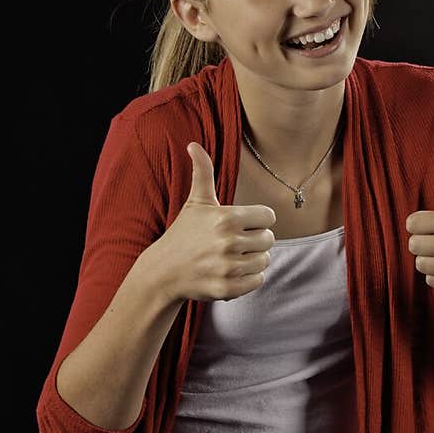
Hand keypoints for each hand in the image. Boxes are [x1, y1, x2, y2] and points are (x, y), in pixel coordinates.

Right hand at [146, 143, 276, 302]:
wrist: (163, 272)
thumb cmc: (183, 233)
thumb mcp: (195, 202)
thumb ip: (202, 172)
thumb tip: (193, 144)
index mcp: (226, 217)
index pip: (269, 217)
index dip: (257, 220)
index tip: (242, 224)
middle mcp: (228, 242)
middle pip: (269, 239)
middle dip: (256, 240)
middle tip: (236, 242)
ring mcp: (227, 267)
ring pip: (265, 260)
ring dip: (253, 259)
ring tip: (233, 257)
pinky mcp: (227, 288)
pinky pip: (258, 281)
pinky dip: (249, 278)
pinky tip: (231, 272)